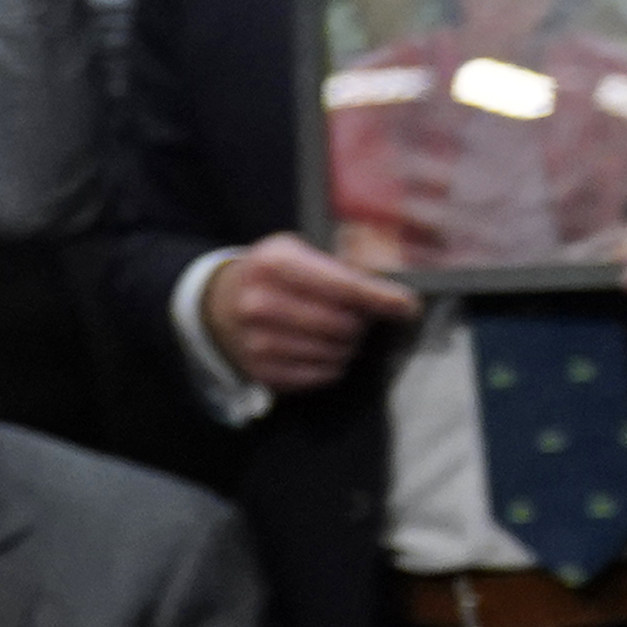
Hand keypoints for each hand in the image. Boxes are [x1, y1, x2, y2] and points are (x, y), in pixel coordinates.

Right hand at [200, 232, 417, 394]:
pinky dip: (332, 365)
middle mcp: (260, 302)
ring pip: (335, 353)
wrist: (219, 305)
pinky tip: (321, 349)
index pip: (341, 285)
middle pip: (343, 324)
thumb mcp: (294, 252)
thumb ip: (341, 266)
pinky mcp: (262, 369)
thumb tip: (393, 293)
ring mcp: (257, 339)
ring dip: (347, 346)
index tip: (408, 305)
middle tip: (356, 318)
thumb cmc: (271, 276)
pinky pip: (321, 375)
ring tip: (335, 333)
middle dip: (360, 323)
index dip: (380, 297)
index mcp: (273, 264)